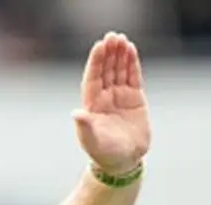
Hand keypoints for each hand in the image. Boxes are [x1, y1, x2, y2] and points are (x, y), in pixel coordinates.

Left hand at [73, 32, 150, 175]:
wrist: (123, 162)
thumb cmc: (104, 153)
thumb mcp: (92, 141)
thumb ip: (85, 126)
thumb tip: (75, 113)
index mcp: (92, 104)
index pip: (93, 77)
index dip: (96, 62)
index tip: (99, 45)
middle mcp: (105, 97)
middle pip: (106, 70)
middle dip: (109, 53)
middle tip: (113, 36)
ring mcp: (119, 96)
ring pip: (119, 70)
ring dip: (120, 55)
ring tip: (122, 39)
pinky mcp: (135, 99)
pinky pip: (133, 77)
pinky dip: (132, 64)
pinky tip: (131, 50)